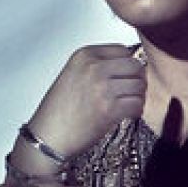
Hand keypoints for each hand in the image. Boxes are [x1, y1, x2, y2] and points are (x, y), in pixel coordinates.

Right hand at [27, 44, 145, 157]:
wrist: (48, 137)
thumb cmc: (58, 110)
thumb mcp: (72, 74)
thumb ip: (96, 65)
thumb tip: (126, 65)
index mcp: (84, 55)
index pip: (122, 50)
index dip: (128, 64)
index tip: (126, 75)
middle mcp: (94, 67)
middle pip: (135, 66)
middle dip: (137, 79)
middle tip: (132, 90)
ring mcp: (102, 87)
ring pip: (139, 85)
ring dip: (138, 96)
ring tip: (128, 103)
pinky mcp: (110, 108)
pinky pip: (137, 104)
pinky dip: (136, 110)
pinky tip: (127, 114)